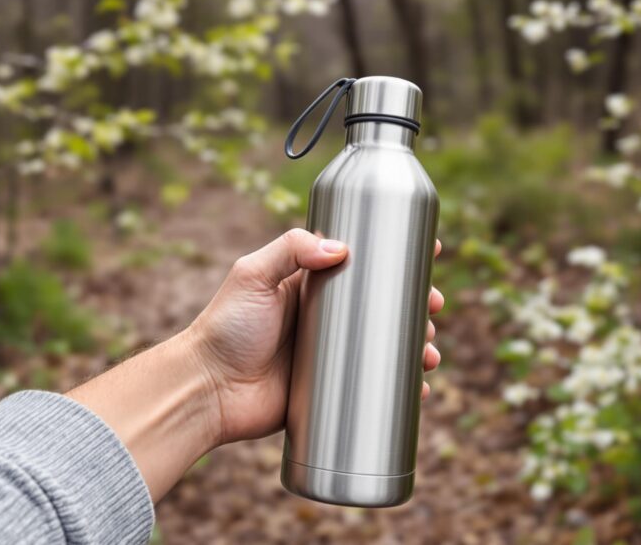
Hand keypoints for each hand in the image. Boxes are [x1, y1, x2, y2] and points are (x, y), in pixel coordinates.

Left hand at [69, 228, 443, 500]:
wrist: (207, 389)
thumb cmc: (224, 328)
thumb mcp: (252, 275)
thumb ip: (291, 250)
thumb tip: (342, 248)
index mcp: (309, 283)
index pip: (362, 262)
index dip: (397, 258)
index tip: (431, 251)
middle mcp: (324, 317)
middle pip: (383, 305)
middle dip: (416, 306)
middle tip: (434, 308)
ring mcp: (328, 355)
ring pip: (385, 347)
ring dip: (416, 347)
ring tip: (430, 354)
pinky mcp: (327, 391)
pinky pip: (371, 387)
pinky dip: (400, 389)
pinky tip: (420, 392)